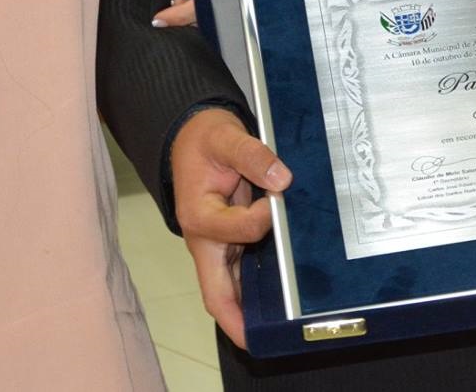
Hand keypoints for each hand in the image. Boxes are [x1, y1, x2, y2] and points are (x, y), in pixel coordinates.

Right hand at [170, 107, 291, 349]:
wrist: (193, 137)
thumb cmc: (206, 139)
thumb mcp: (225, 136)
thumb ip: (252, 154)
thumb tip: (282, 179)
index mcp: (198, 214)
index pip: (234, 230)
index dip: (260, 221)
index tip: (280, 199)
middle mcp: (204, 239)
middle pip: (215, 291)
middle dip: (235, 319)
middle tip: (262, 340)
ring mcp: (215, 247)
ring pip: (227, 291)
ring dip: (248, 313)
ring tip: (280, 330)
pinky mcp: (227, 246)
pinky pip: (238, 278)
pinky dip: (255, 295)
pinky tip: (280, 303)